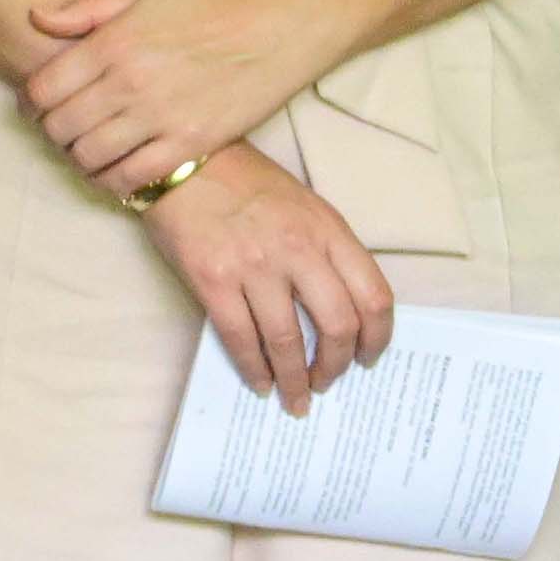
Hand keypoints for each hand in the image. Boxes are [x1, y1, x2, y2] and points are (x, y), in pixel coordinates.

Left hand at [24, 0, 332, 195]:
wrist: (278, 26)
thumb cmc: (210, 6)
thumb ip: (87, 10)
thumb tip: (36, 18)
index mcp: (112, 44)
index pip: (43, 89)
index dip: (30, 104)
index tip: (36, 108)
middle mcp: (130, 82)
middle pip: (61, 127)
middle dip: (51, 134)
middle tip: (60, 133)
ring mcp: (160, 116)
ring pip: (91, 156)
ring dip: (78, 160)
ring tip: (84, 153)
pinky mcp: (191, 143)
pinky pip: (135, 177)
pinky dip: (114, 181)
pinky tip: (114, 172)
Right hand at [140, 144, 394, 411]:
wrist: (182, 163)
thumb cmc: (245, 183)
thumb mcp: (305, 207)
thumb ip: (327, 251)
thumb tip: (338, 310)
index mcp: (328, 231)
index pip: (373, 297)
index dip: (377, 339)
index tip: (367, 359)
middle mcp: (298, 250)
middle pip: (338, 326)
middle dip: (336, 366)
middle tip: (327, 383)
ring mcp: (254, 266)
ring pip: (287, 340)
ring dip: (294, 379)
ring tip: (295, 397)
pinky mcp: (213, 280)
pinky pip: (240, 338)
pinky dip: (254, 369)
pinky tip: (259, 383)